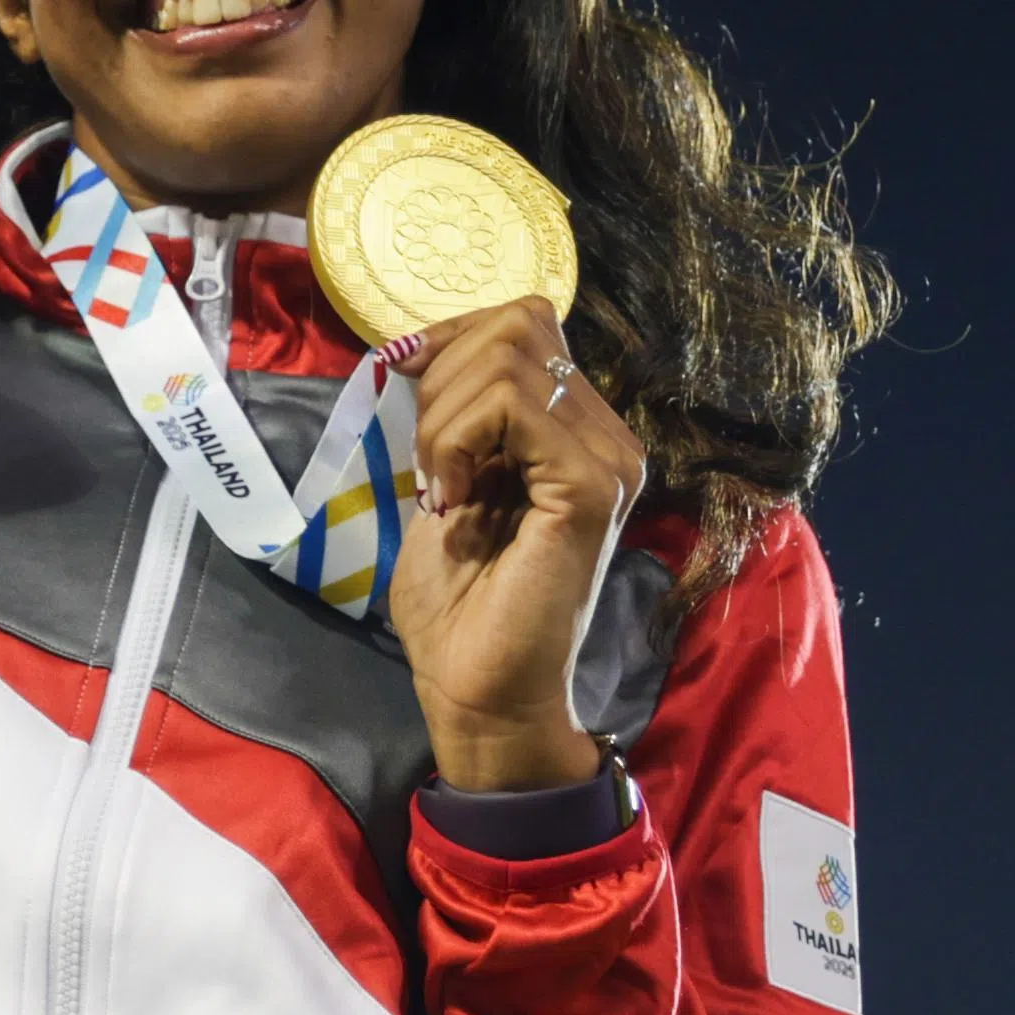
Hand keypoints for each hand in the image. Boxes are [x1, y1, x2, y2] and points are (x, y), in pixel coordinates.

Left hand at [388, 305, 644, 790]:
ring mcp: (608, 459)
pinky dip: (455, 441)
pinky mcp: (590, 487)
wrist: (478, 692)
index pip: (525, 322)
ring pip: (508, 357)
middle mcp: (607, 437)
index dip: (453, 336)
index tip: (406, 387)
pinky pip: (510, 407)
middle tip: (431, 464)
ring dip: (442, 417)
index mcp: (577, 433)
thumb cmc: (459, 606)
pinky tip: (451, 498)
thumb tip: (422, 348)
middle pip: (518, 324)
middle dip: (443, 378)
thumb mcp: (445, 484)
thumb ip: (454, 419)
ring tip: (441, 488)